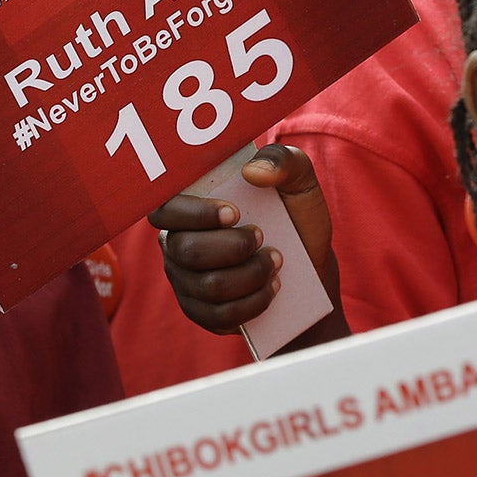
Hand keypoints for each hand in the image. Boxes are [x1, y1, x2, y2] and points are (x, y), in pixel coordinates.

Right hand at [147, 144, 343, 341]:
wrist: (310, 268)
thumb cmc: (295, 217)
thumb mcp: (299, 182)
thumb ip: (282, 160)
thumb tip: (253, 171)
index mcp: (188, 208)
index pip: (166, 209)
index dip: (195, 213)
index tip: (235, 213)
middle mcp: (178, 244)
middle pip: (188, 251)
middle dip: (233, 248)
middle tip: (263, 239)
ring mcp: (186, 281)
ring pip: (207, 286)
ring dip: (250, 276)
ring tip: (275, 263)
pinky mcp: (201, 312)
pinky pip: (218, 315)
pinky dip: (252, 303)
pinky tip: (271, 289)